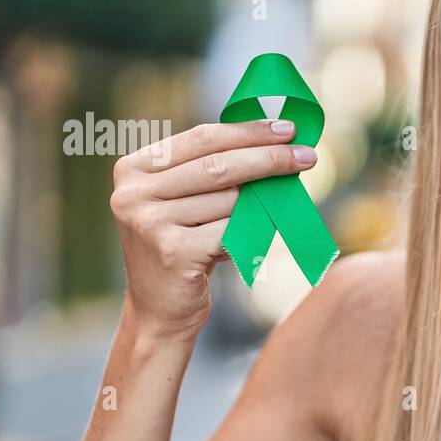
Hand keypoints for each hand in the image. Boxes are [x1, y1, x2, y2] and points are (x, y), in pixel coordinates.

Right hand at [109, 119, 316, 339]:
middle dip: (270, 159)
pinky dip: (249, 235)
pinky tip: (247, 245)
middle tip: (308, 156)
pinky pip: (232, 231)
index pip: (201, 138)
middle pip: (220, 165)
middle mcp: (133, 192)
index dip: (248, 132)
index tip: (288, 129)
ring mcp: (149, 222)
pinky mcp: (172, 251)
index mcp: (133, 168)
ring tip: (260, 218)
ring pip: (230, 201)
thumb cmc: (184, 248)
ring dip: (257, 208)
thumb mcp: (187, 203)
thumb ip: (214, 173)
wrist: (159, 311)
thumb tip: (278, 144)